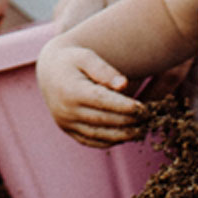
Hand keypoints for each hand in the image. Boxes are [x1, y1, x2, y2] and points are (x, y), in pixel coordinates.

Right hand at [38, 38, 152, 143]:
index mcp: (71, 90)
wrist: (49, 71)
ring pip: (98, 135)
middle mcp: (66, 110)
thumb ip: (104, 70)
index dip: (124, 106)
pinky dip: (109, 141)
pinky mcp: (67, 130)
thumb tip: (124, 85)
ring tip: (142, 131)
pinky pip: (90, 141)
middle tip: (149, 120)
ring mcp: (65, 123)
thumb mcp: (86, 56)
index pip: (102, 101)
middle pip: (102, 120)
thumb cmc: (73, 60)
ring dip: (122, 136)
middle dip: (128, 122)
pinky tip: (125, 136)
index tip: (144, 108)